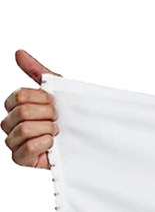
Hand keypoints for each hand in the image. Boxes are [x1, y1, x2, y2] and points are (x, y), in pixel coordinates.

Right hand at [2, 49, 61, 169]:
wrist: (87, 137)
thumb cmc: (69, 114)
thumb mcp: (57, 89)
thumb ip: (37, 70)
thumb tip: (19, 53)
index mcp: (15, 105)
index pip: (19, 96)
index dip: (42, 98)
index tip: (55, 103)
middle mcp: (10, 123)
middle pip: (22, 112)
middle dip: (48, 114)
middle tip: (58, 119)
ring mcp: (14, 142)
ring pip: (24, 129)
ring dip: (48, 129)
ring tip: (56, 131)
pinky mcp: (21, 159)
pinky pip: (27, 148)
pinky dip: (45, 143)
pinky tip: (53, 143)